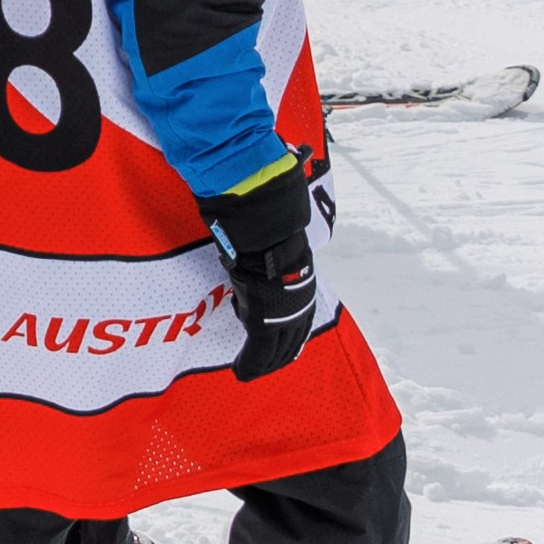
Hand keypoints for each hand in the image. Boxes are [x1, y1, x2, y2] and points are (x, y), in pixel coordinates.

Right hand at [198, 160, 324, 381]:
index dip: (294, 326)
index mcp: (300, 273)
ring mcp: (284, 309)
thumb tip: (285, 171)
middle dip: (283, 350)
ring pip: (278, 346)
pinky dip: (251, 364)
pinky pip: (259, 350)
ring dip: (266, 361)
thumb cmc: (269, 215)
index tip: (288, 338)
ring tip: (253, 371)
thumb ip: (274, 212)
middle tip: (272, 363)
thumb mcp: (276, 218)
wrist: (264, 224)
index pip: (301, 306)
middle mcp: (297, 294)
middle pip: (293, 332)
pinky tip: (243, 373)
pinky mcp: (265, 319)